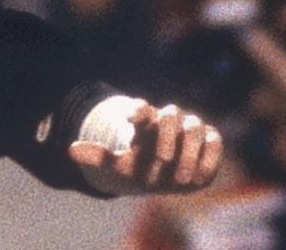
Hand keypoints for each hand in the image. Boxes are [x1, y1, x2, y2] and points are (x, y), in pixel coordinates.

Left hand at [68, 102, 223, 194]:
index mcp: (146, 121)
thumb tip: (70, 149)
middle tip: (161, 161)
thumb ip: (100, 157)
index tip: (130, 118)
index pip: (142, 108)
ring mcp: (193, 128)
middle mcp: (170, 120)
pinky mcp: (212, 140)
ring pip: (194, 127)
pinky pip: (215, 141)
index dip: (138, 110)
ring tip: (180, 178)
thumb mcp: (121, 166)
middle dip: (166, 137)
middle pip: (170, 115)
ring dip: (187, 152)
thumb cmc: (143, 167)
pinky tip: (199, 176)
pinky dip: (208, 157)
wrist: (170, 177)